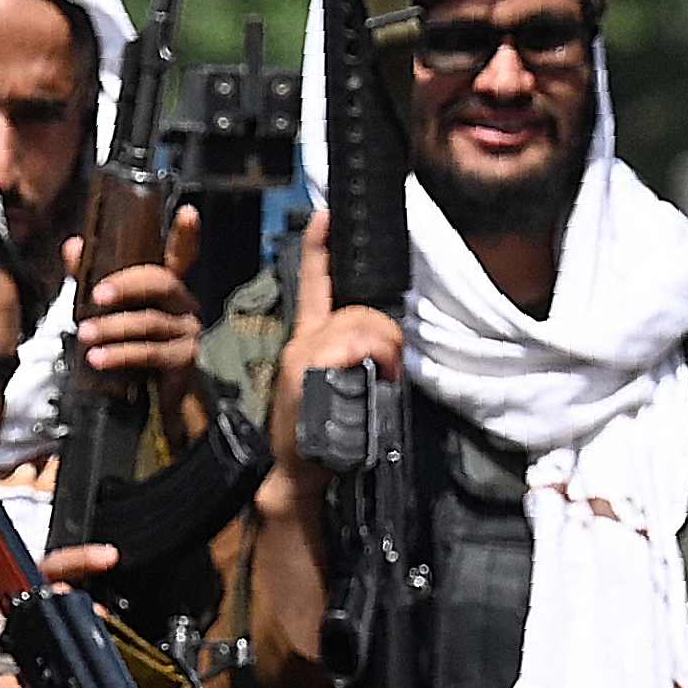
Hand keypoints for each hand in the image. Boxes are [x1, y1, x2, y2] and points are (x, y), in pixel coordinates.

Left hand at [78, 207, 204, 392]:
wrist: (156, 394)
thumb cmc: (133, 341)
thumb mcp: (112, 309)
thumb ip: (92, 276)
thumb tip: (73, 246)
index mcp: (167, 286)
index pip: (182, 253)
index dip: (185, 233)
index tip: (188, 212)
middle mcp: (183, 303)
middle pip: (161, 282)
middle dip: (127, 285)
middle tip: (96, 295)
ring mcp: (187, 331)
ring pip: (149, 322)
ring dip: (113, 327)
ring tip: (85, 334)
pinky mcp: (184, 359)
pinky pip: (150, 353)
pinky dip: (120, 355)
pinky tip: (98, 359)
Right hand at [255, 207, 410, 517]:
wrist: (296, 471)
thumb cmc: (317, 434)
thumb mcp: (332, 387)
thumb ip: (352, 359)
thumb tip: (383, 346)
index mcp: (306, 339)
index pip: (312, 283)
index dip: (319, 248)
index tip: (326, 215)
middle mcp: (301, 340)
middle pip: (357, 308)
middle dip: (386, 333)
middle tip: (392, 366)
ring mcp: (302, 354)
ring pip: (361, 323)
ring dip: (385, 347)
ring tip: (385, 376)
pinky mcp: (307, 371)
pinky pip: (353, 344)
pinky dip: (375, 357)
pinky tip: (377, 376)